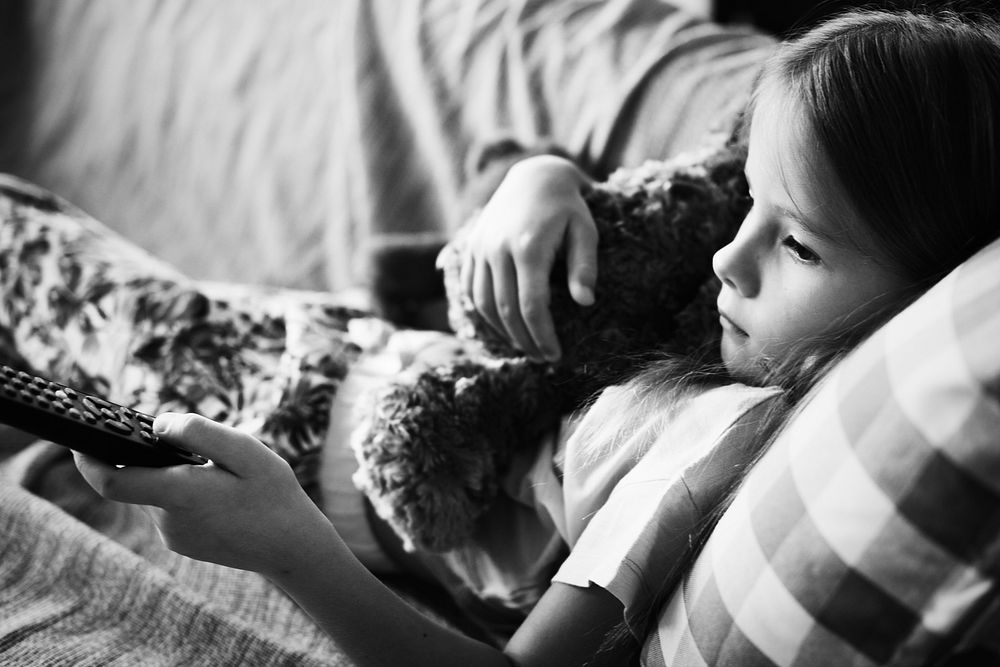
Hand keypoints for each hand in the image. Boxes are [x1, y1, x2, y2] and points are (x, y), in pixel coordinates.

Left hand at [74, 413, 330, 576]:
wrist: (293, 547)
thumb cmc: (273, 495)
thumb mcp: (246, 450)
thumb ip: (199, 432)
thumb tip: (158, 423)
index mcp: (179, 494)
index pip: (111, 480)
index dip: (89, 459)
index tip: (80, 437)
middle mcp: (168, 520)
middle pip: (140, 478)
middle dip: (157, 456)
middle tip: (195, 446)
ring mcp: (174, 536)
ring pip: (159, 492)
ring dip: (177, 474)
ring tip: (224, 473)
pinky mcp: (184, 543)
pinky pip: (172, 507)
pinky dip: (187, 491)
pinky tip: (223, 491)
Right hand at [455, 155, 597, 360]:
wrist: (534, 176)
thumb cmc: (567, 208)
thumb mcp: (585, 231)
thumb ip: (584, 266)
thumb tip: (586, 302)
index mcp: (529, 246)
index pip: (532, 305)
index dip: (543, 335)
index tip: (555, 355)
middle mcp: (498, 248)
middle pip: (505, 309)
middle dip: (524, 340)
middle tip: (542, 358)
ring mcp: (480, 247)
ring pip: (483, 302)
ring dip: (502, 331)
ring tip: (524, 345)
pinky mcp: (470, 247)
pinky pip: (471, 289)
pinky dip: (484, 312)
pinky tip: (503, 325)